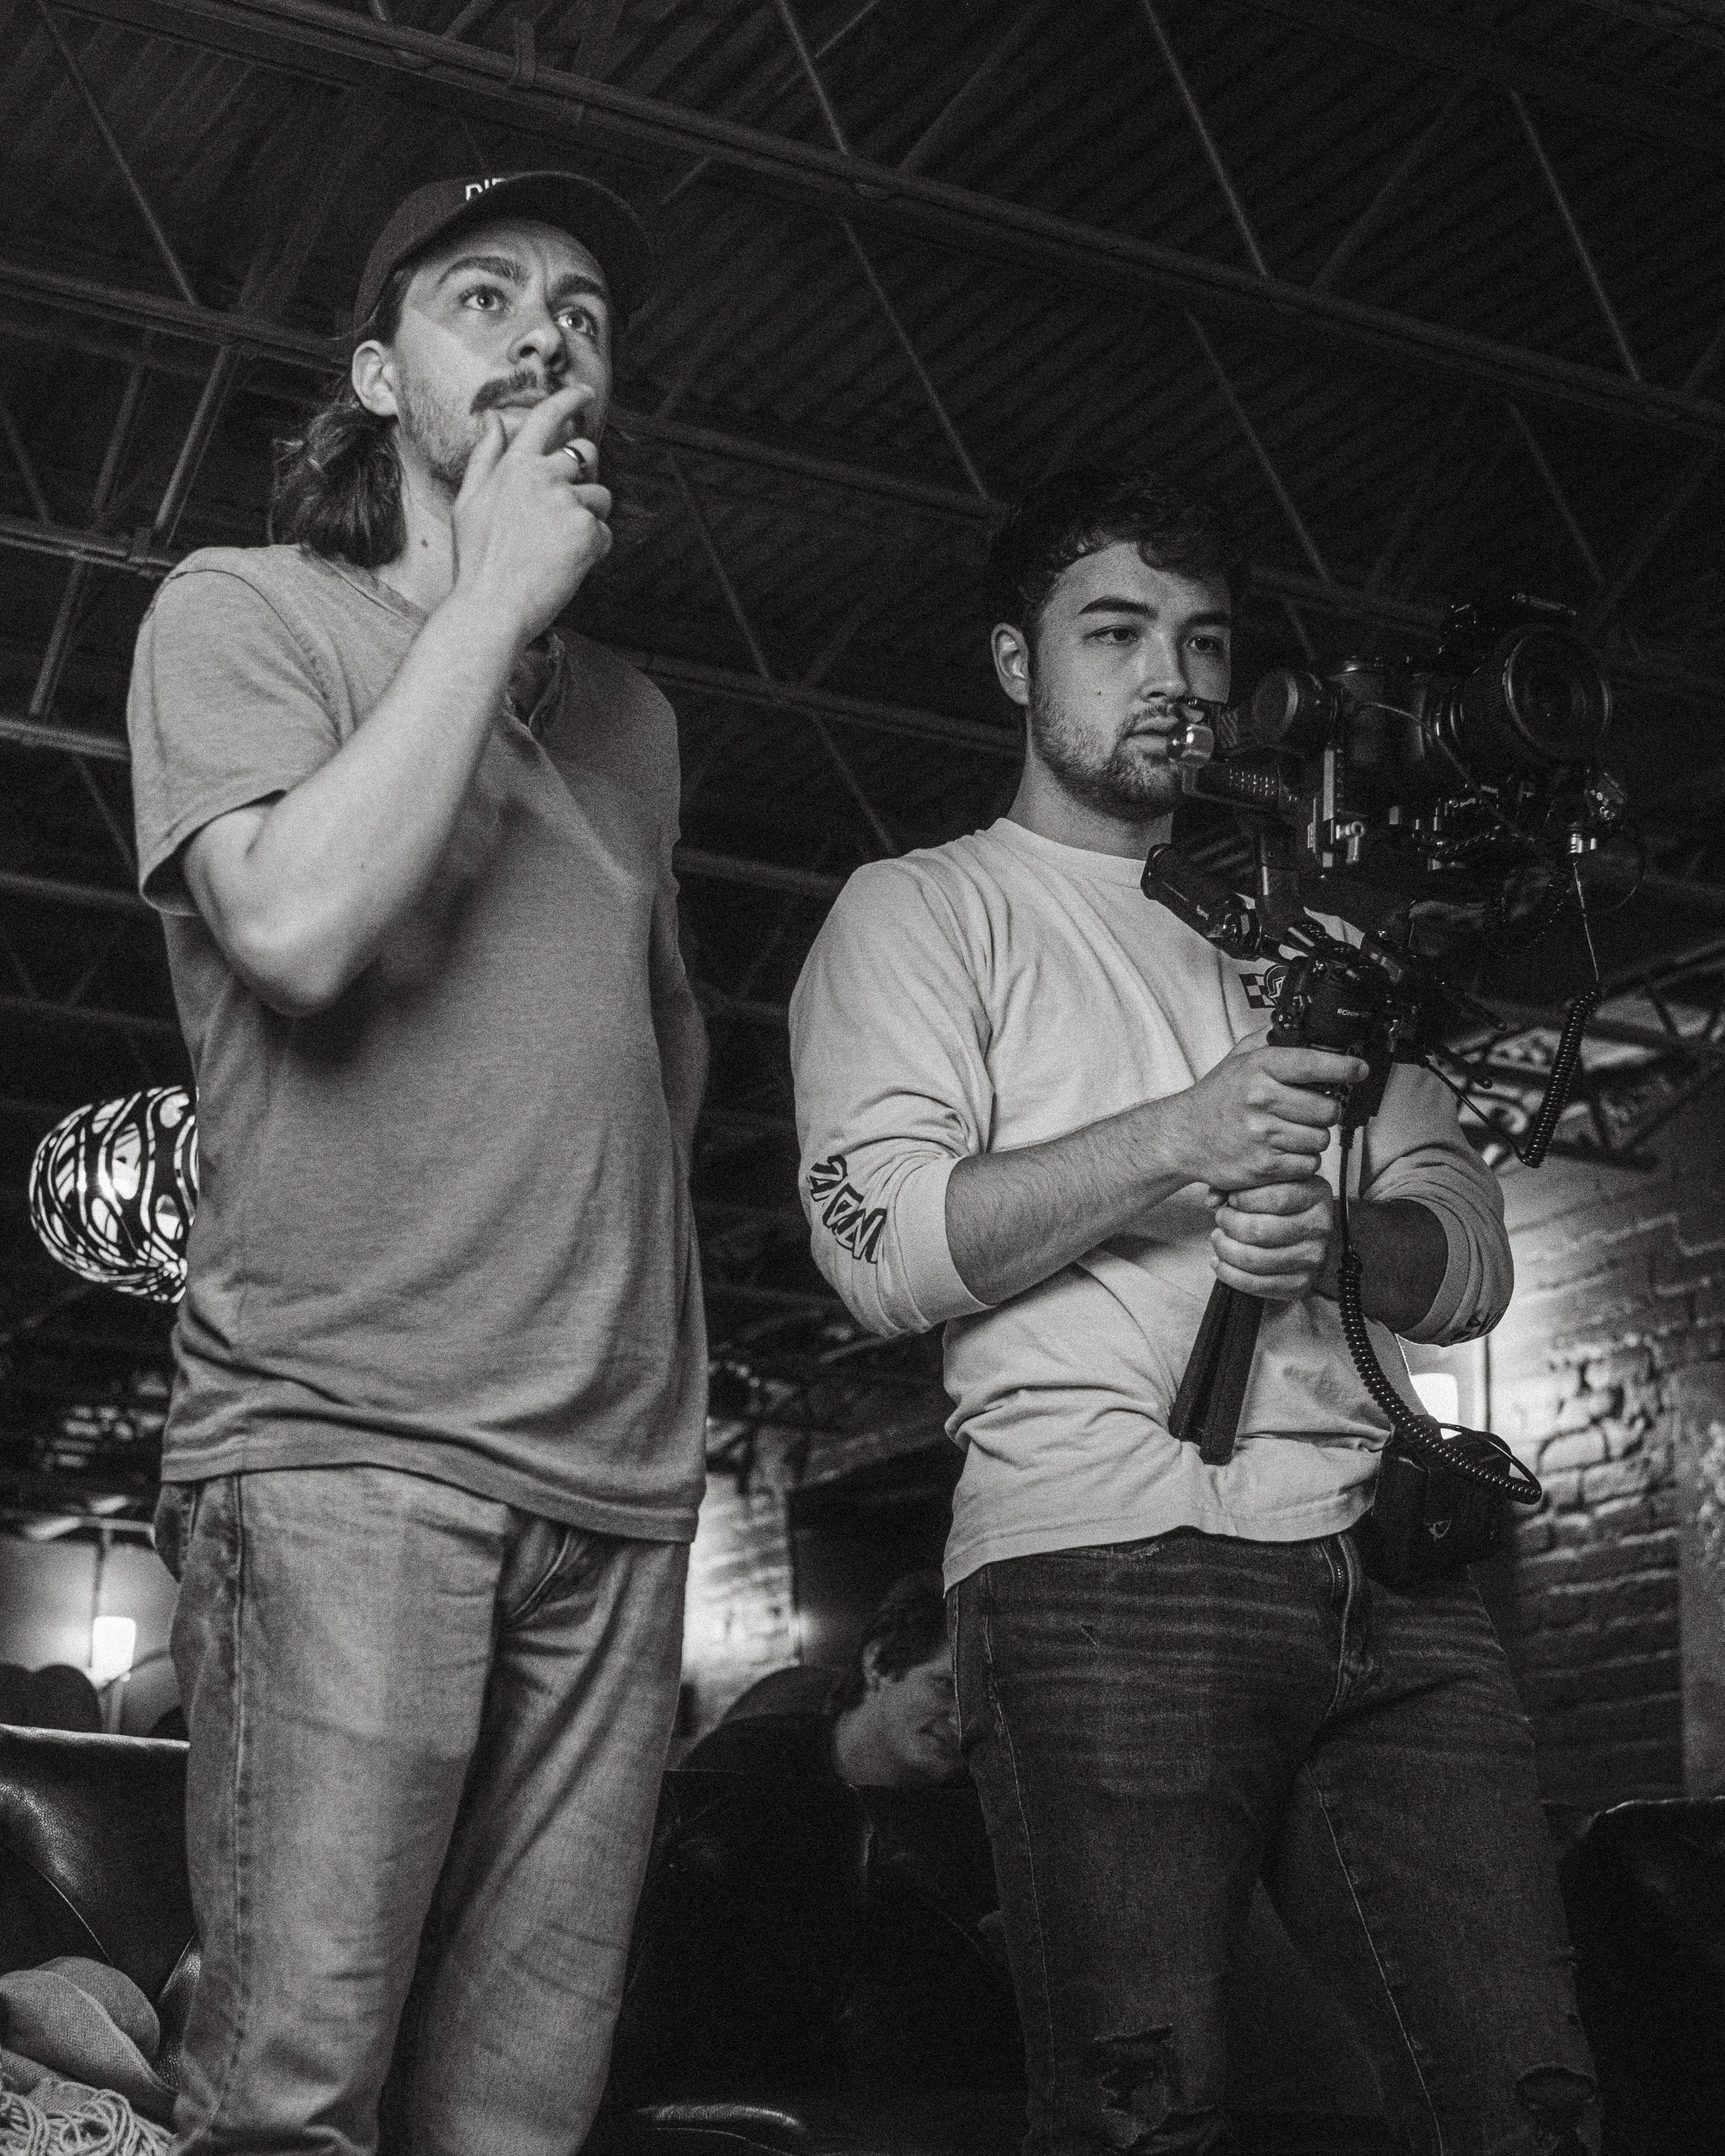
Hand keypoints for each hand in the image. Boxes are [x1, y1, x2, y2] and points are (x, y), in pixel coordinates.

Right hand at [449, 384, 612, 642]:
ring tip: (557, 547)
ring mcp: (568, 503)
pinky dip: (592, 550)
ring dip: (588, 518)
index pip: (547, 417)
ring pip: (600, 497)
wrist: (490, 607)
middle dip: (585, 472)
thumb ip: (485, 458)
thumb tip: (492, 419)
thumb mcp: (468, 502)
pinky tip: (565, 566)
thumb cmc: (475, 561)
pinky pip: (605, 533)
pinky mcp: (588, 533)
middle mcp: (543, 476)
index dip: (570, 399)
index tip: (585, 393)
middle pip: (586, 453)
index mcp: (515, 466)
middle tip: (569, 504)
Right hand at [1159, 1033, 1366, 1192]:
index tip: (1358, 1069)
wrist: (1182, 1137)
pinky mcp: (1263, 1165)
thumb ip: (1270, 1040)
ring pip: (1320, 1139)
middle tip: (1311, 1111)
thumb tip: (1304, 1029)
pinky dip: (1301, 1161)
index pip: (1313, 1064)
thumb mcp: (1237, 1058)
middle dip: (1326, 1111)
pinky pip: (1307, 1164)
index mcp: (1257, 1068)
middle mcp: (1260, 1099)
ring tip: (1291, 1132)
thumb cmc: (1215, 1099)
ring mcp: (1262, 1134)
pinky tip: (1282, 1151)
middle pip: (1327, 1109)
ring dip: (1312, 1138)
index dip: (1344, 1067)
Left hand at [1208, 1176, 1334, 1300]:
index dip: (1246, 1199)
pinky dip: (1229, 1274)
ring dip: (1225, 1249)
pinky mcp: (1299, 1284)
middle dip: (1230, 1224)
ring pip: (1255, 1259)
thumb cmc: (1280, 1203)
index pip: (1277, 1198)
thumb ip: (1241, 1182)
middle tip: (1221, 1218)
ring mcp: (1312, 1258)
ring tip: (1218, 1238)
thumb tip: (1212, 1200)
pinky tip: (1218, 1261)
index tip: (1231, 1199)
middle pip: (1261, 1230)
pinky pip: (1256, 1284)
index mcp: (1317, 1194)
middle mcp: (1319, 1227)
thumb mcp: (1270, 1182)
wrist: (1306, 1236)